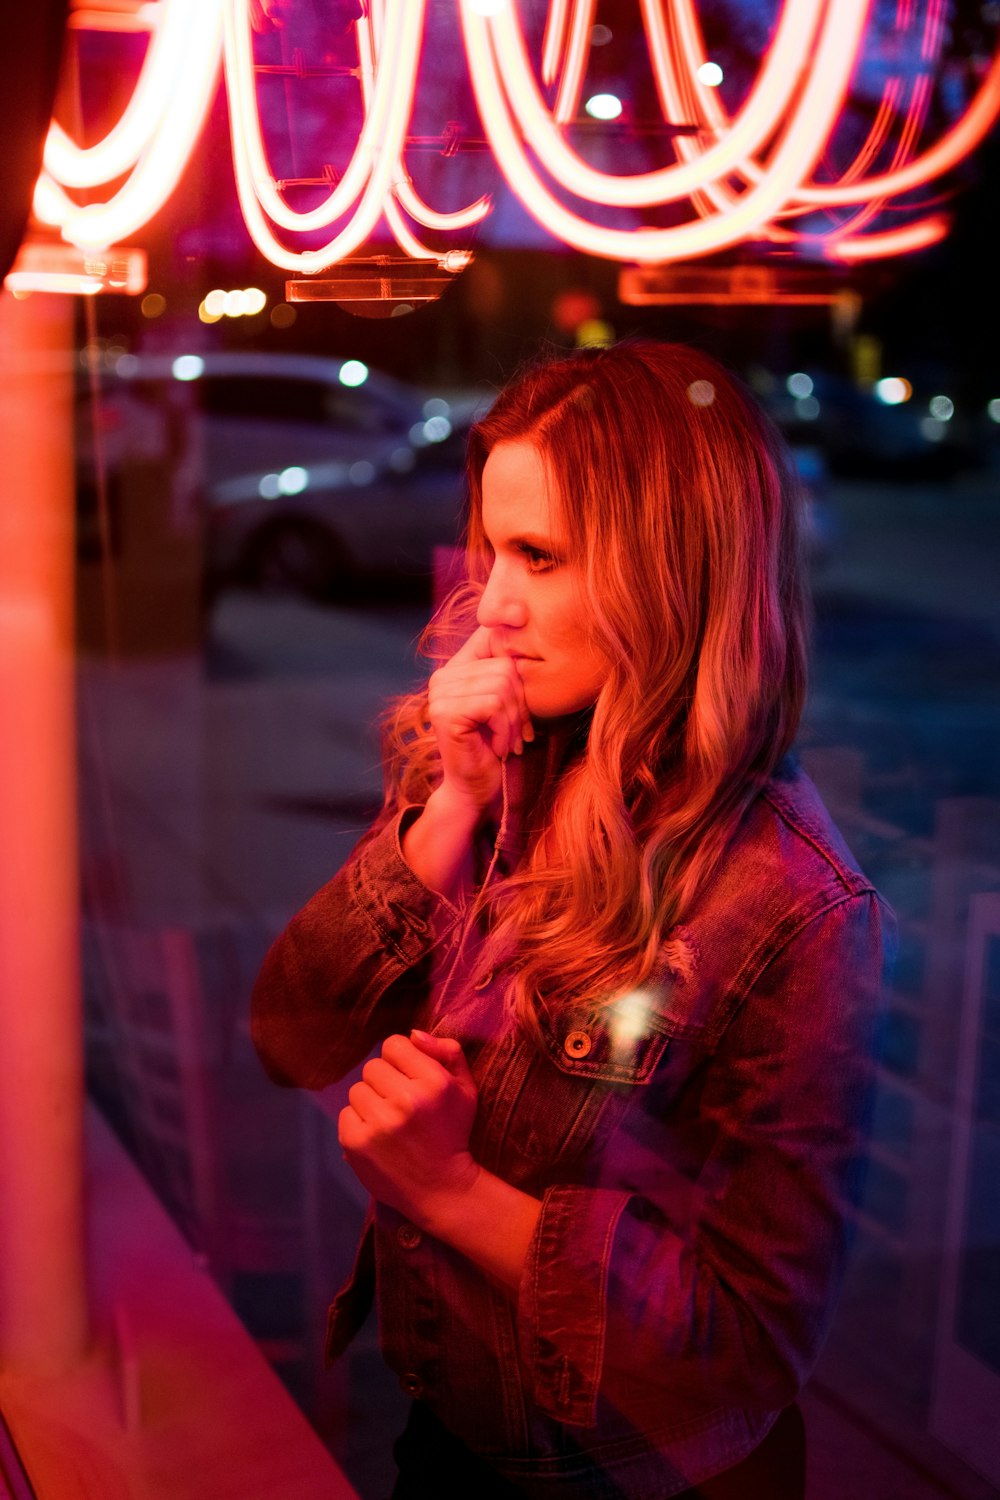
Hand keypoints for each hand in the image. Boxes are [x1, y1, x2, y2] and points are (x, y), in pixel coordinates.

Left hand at [338, 1030, 479, 1227]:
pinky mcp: (356, 1142)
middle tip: (401, 1105)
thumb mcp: (465, 1089)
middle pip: (373, 1066)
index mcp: (434, 1082)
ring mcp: (379, 1123)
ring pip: (358, 1089)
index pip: (394, 1044)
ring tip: (390, 1123)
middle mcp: (406, 1100)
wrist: (442, 1189)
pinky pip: (346, 1114)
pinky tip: (378, 1138)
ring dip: (371, 1103)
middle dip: (385, 1082)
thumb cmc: (453, 1133)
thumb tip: (413, 1034)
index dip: (401, 1060)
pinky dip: (359, 1124)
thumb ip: (448, 1052)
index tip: (410, 1079)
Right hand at [427, 627, 533, 815]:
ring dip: (512, 722)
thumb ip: (509, 675)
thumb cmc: (495, 748)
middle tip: (515, 735)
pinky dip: (504, 730)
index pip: (497, 648)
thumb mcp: (506, 705)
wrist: (475, 790)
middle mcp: (441, 677)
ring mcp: (439, 694)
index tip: (519, 708)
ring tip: (505, 742)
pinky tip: (496, 746)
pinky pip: (494, 705)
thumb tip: (526, 632)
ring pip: (502, 687)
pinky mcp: (445, 713)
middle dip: (519, 706)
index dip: (517, 674)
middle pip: (505, 668)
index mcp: (454, 669)